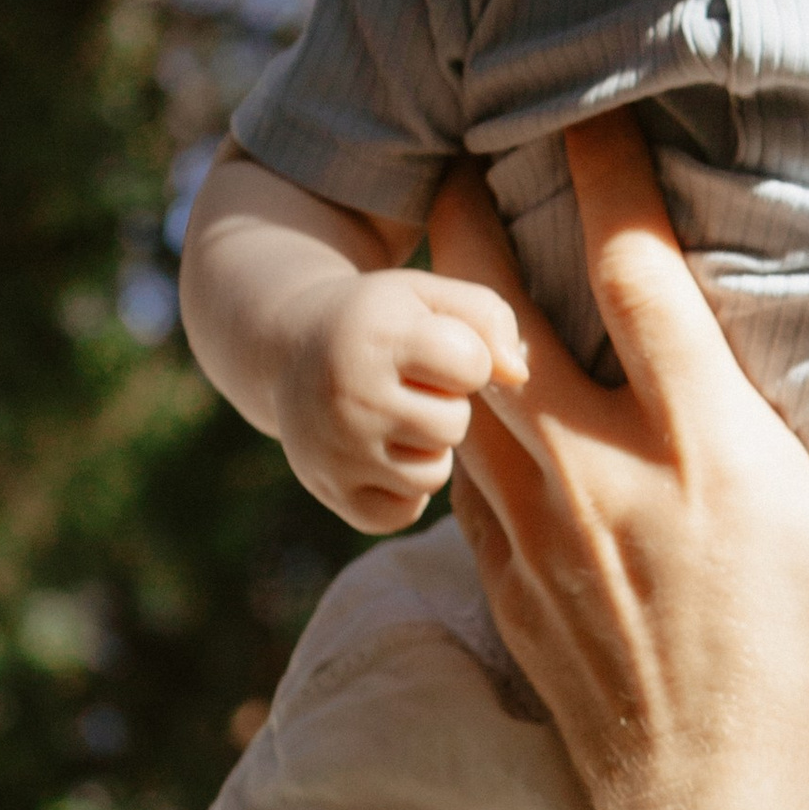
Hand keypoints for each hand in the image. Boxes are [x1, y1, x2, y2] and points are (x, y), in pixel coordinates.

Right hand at [273, 269, 528, 533]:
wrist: (289, 348)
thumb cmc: (380, 321)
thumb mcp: (428, 296)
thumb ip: (488, 315)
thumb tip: (518, 374)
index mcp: (376, 339)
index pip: (473, 366)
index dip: (467, 357)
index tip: (433, 348)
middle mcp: (349, 399)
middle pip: (453, 425)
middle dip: (445, 405)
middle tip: (409, 386)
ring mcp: (337, 452)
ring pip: (431, 475)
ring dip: (427, 449)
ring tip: (395, 416)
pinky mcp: (333, 493)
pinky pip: (402, 513)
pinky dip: (401, 490)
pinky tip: (380, 452)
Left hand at [430, 120, 808, 809]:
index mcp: (708, 451)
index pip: (632, 272)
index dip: (601, 172)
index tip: (585, 102)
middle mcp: (603, 475)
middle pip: (494, 306)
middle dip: (472, 215)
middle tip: (467, 144)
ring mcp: (540, 531)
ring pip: (460, 382)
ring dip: (443, 308)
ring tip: (444, 242)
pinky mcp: (505, 583)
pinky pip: (457, 466)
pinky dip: (451, 410)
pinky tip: (458, 381)